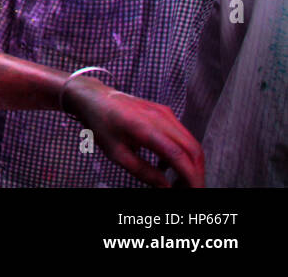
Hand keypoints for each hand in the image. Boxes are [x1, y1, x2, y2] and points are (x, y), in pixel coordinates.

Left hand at [64, 77, 203, 186]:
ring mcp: (164, 112)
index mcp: (145, 127)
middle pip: (192, 149)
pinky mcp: (165, 112)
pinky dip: (183, 152)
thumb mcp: (116, 153)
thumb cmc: (100, 125)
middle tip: (190, 190)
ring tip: (179, 183)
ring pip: (190, 141)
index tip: (194, 192)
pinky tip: (167, 167)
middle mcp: (160, 117)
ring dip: (191, 164)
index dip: (190, 177)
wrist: (93, 97)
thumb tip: (166, 187)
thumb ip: (142, 171)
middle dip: (196, 173)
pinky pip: (182, 135)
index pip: (178, 155)